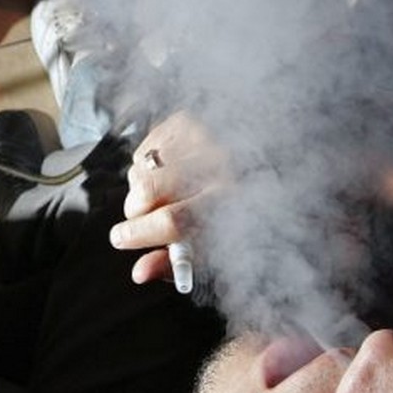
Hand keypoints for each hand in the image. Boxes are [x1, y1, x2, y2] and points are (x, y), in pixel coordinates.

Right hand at [109, 112, 229, 284]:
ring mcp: (203, 135)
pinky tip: (167, 173)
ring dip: (141, 189)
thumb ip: (177, 261)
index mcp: (232, 201)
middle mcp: (220, 163)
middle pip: (150, 190)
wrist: (272, 163)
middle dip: (134, 211)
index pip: (173, 219)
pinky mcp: (188, 120)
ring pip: (142, 169)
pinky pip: (145, 148)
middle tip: (139, 219)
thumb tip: (138, 273)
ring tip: (163, 195)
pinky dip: (146, 166)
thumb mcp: (217, 246)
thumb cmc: (239, 214)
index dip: (139, 233)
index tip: (119, 239)